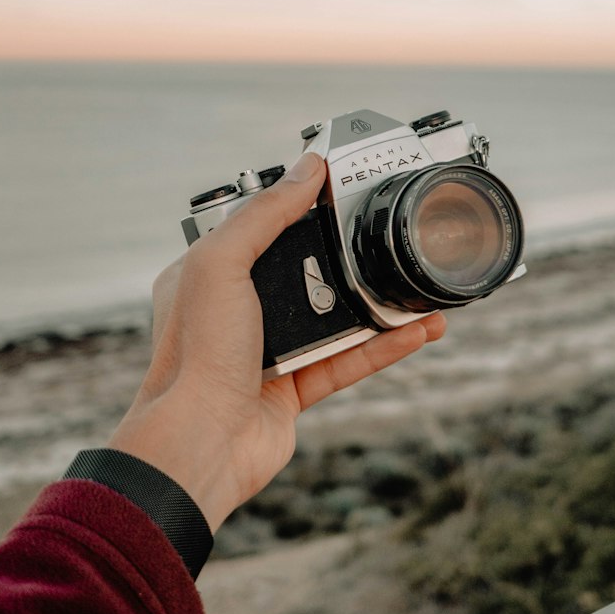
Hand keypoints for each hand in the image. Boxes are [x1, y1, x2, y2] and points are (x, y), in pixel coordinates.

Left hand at [108, 152, 446, 530]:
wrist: (200, 444)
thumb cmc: (196, 355)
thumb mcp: (222, 263)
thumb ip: (266, 214)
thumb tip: (307, 168)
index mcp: (204, 276)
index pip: (257, 226)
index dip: (298, 205)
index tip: (342, 188)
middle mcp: (233, 312)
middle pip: (302, 271)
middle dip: (346, 257)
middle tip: (387, 235)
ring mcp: (265, 352)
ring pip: (333, 318)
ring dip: (377, 305)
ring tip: (418, 286)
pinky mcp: (292, 390)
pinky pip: (347, 361)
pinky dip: (384, 346)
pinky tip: (418, 330)